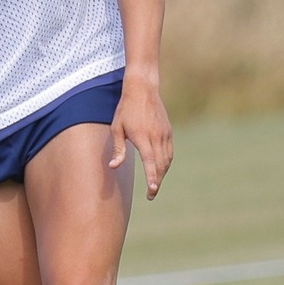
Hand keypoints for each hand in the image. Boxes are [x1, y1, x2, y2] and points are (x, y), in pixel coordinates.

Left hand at [108, 79, 172, 199]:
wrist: (143, 89)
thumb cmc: (125, 109)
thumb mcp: (117, 128)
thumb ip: (118, 149)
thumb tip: (114, 167)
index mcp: (143, 137)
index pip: (150, 162)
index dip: (152, 178)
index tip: (152, 190)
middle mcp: (157, 137)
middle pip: (161, 165)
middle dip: (157, 181)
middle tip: (151, 195)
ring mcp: (165, 134)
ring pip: (167, 160)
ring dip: (162, 173)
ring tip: (155, 184)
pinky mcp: (168, 131)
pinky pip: (170, 152)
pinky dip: (166, 163)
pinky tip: (160, 168)